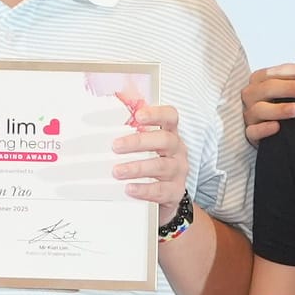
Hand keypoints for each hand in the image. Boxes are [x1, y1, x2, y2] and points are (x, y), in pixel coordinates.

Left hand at [114, 96, 192, 212]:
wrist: (166, 193)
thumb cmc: (153, 161)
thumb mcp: (146, 142)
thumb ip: (132, 124)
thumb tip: (117, 101)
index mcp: (170, 133)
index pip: (170, 117)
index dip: (156, 114)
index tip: (139, 115)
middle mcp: (177, 150)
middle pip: (164, 140)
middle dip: (138, 142)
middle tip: (116, 146)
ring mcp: (177, 170)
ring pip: (160, 166)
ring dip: (136, 168)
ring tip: (117, 171)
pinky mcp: (175, 190)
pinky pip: (161, 190)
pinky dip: (144, 189)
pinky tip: (130, 188)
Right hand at [241, 54, 294, 141]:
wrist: (278, 132)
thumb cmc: (282, 102)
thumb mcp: (294, 85)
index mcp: (260, 80)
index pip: (274, 72)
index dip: (293, 70)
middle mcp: (251, 95)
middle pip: (267, 88)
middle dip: (288, 87)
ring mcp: (249, 115)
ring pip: (259, 110)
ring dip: (278, 109)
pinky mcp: (250, 134)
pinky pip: (253, 131)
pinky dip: (264, 129)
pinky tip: (277, 127)